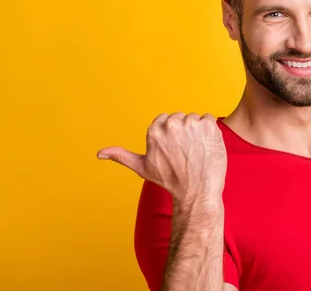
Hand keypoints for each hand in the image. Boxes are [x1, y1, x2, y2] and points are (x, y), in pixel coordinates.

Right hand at [97, 112, 227, 201]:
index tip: (174, 149)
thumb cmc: (170, 180)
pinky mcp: (209, 126)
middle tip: (185, 152)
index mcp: (155, 130)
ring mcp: (192, 124)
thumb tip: (99, 154)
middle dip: (184, 132)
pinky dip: (210, 132)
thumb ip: (121, 156)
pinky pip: (210, 120)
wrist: (197, 191)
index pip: (166, 120)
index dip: (172, 135)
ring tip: (196, 151)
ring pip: (195, 119)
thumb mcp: (142, 167)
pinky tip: (206, 147)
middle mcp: (172, 124)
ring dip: (198, 132)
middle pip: (181, 118)